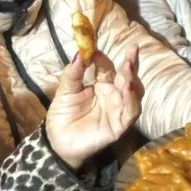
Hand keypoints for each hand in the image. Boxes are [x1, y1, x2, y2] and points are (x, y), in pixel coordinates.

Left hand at [46, 45, 141, 168]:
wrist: (57, 142)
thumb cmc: (63, 116)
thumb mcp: (65, 91)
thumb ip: (73, 73)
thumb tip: (79, 53)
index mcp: (101, 85)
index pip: (107, 67)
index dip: (102, 57)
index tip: (93, 49)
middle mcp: (113, 95)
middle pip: (127, 76)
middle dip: (131, 62)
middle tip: (133, 49)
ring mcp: (118, 109)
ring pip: (133, 92)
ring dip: (133, 79)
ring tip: (129, 67)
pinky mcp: (120, 124)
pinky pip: (131, 112)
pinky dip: (132, 100)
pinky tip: (129, 88)